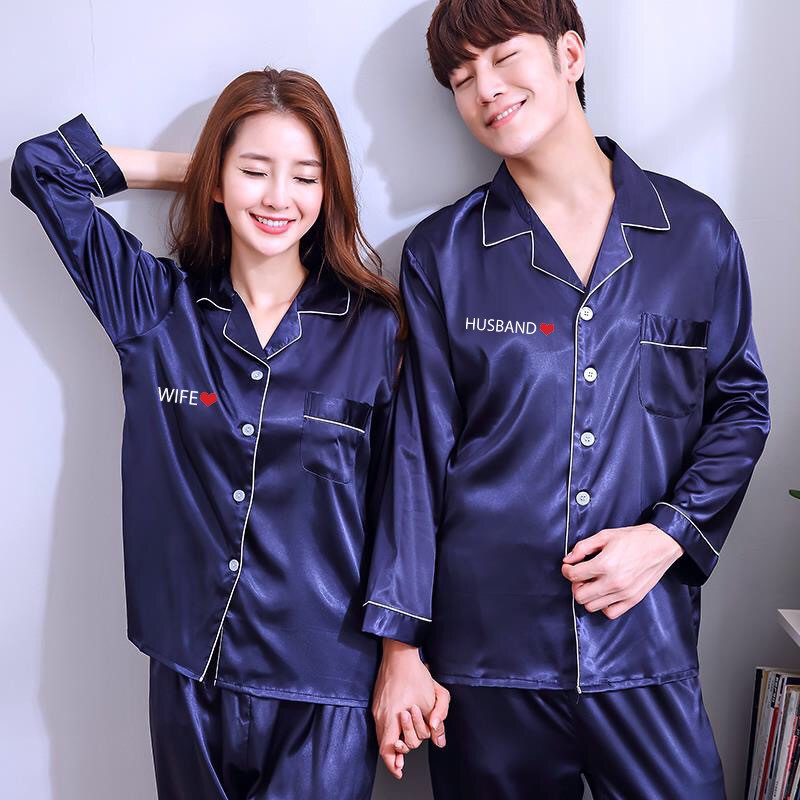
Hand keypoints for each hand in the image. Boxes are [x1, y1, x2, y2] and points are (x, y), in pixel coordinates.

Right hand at [371, 639, 449, 779]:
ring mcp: (377, 708)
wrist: (400, 654)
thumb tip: (440, 741)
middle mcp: (381, 715)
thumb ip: (438, 721)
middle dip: (402, 747)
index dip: (393, 763)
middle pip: (386, 744)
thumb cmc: (416, 675)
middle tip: (409, 749)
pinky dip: (390, 729)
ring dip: (394, 741)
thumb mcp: (434, 698)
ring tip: (403, 744)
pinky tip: (398, 726)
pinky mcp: (377, 701)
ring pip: (382, 734)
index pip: (388, 749)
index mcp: (393, 716)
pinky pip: (381, 723)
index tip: (400, 771)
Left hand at [561, 524, 683, 619]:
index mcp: (605, 564)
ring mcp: (624, 593)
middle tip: (581, 575)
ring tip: (593, 583)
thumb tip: (568, 559)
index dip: (567, 570)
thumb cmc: (633, 538)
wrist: (660, 544)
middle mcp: (613, 582)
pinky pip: (610, 613)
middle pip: (580, 596)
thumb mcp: (604, 536)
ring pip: (592, 606)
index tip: (569, 567)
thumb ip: (583, 547)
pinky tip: (605, 593)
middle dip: (576, 585)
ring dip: (588, 595)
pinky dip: (603, 606)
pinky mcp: (633, 600)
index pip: (574, 576)